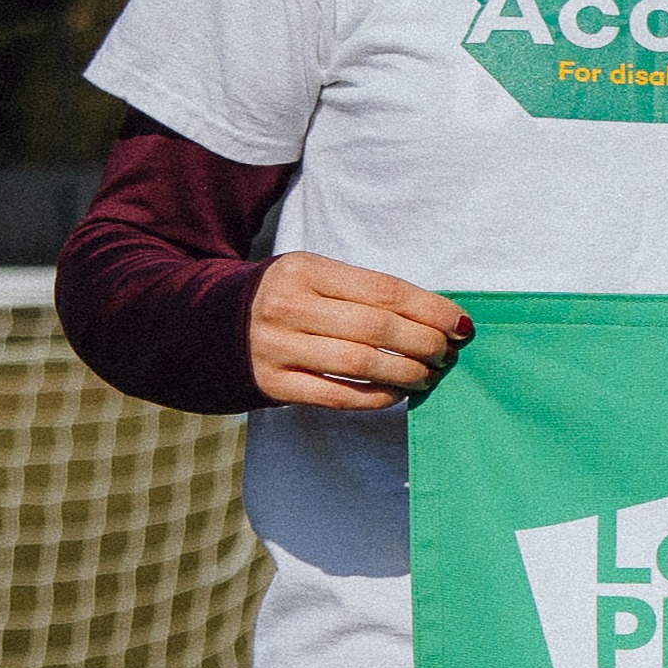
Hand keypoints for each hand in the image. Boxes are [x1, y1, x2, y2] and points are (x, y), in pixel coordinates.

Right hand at [251, 252, 470, 410]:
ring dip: (406, 373)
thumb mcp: (314, 277)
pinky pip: (336, 396)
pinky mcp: (270, 382)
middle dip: (424, 343)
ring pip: (360, 364)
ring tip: (427, 375)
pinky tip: (395, 394)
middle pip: (377, 328)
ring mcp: (276, 346)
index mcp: (305, 269)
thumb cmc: (284, 298)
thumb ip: (364, 292)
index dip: (430, 309)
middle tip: (446, 353)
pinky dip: (375, 398)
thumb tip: (437, 318)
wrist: (206, 324)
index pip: (384, 290)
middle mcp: (288, 306)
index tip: (460, 324)